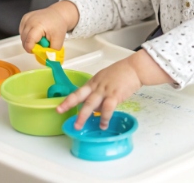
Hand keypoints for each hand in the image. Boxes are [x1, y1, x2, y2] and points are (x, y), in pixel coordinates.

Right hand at [19, 0, 79, 52]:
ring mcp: (26, 19)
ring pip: (22, 36)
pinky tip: (35, 33)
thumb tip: (48, 60)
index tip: (35, 52)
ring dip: (29, 40)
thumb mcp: (59, 40)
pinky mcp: (24, 18)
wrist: (58, 14)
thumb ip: (52, 52)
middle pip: (24, 39)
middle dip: (31, 45)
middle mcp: (30, 20)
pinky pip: (22, 31)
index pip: (29, 40)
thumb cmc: (58, 25)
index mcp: (39, 25)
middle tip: (41, 45)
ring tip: (39, 37)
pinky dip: (27, 35)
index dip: (30, 49)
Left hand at [57, 49, 173, 129]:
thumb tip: (96, 107)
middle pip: (81, 98)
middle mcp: (96, 86)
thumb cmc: (122, 73)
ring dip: (84, 116)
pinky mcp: (115, 95)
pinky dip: (104, 118)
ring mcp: (105, 91)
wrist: (134, 68)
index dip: (67, 100)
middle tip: (61, 114)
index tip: (59, 108)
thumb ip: (99, 91)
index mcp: (93, 82)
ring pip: (90, 104)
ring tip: (79, 126)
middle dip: (70, 106)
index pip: (78, 92)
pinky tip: (103, 125)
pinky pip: (107, 108)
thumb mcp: (106, 79)